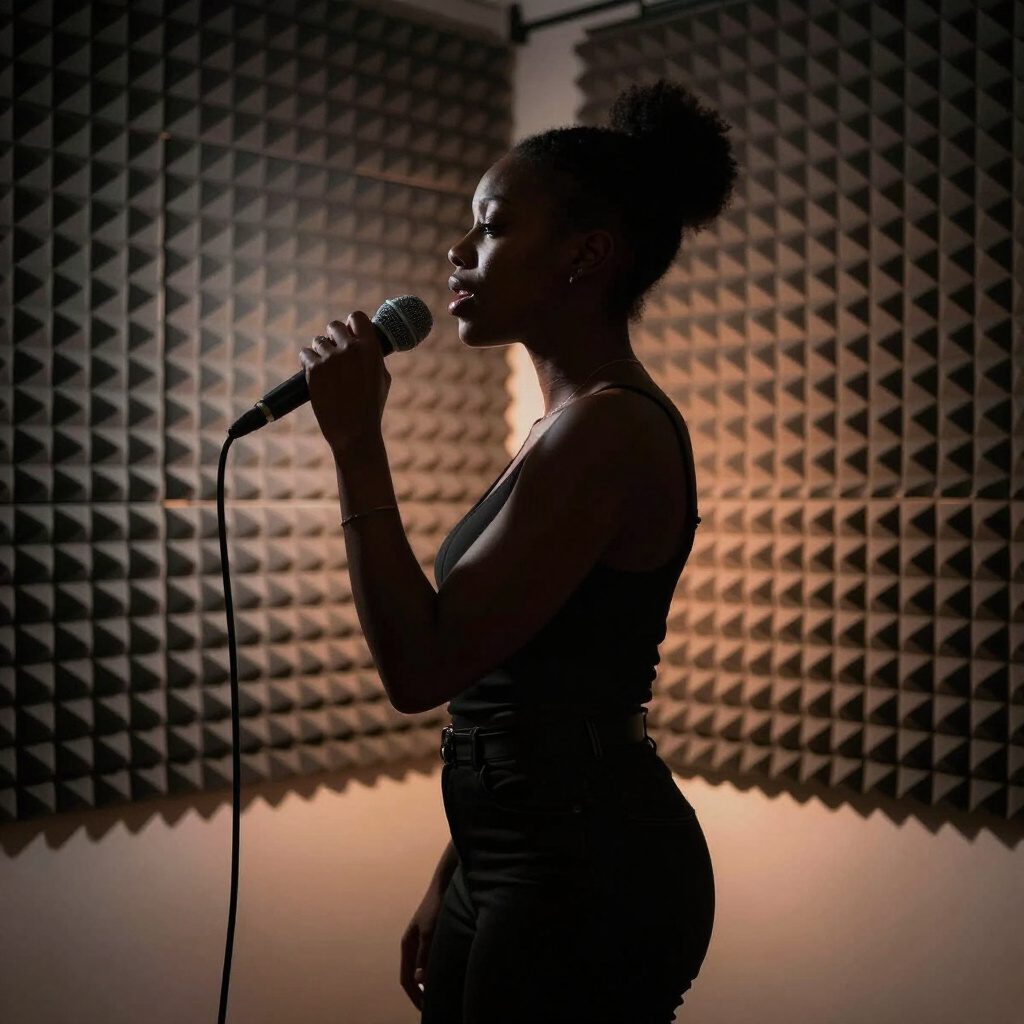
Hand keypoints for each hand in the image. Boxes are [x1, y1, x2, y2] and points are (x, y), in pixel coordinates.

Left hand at [299, 312, 391, 453]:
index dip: (351, 325)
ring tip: (327, 372)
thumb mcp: (382, 378)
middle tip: (335, 354)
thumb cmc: (371, 407)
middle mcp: (351, 348)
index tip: (349, 333)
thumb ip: (372, 356)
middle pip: (334, 326)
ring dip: (320, 352)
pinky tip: (315, 375)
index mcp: (371, 348)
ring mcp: (331, 358)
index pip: (356, 317)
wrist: (355, 432)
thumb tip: (360, 341)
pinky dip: (308, 363)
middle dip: (333, 338)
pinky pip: (305, 354)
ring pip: (318, 341)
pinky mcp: (314, 369)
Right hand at [400, 883, 443, 1010]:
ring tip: (441, 994)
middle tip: (435, 1005)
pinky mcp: (431, 938)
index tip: (427, 1009)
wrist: (444, 885)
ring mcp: (421, 941)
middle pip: (413, 977)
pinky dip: (435, 971)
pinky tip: (446, 975)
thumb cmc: (435, 907)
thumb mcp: (430, 932)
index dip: (415, 996)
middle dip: (421, 993)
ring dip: (428, 982)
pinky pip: (430, 961)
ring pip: (422, 969)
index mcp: (407, 946)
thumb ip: (424, 955)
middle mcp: (412, 945)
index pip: (406, 980)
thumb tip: (420, 980)